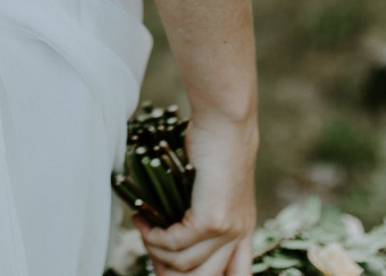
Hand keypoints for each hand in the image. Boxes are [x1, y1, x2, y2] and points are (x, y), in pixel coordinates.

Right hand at [132, 119, 256, 274]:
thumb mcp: (212, 186)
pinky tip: (143, 218)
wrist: (225, 125)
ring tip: (142, 227)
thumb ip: (199, 213)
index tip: (169, 268)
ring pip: (183, 264)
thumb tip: (166, 239)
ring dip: (155, 250)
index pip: (235, 275)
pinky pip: (174, 243)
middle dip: (170, 272)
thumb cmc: (214, 147)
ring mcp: (227, 230)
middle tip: (150, 254)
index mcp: (242, 230)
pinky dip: (153, 236)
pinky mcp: (211, 221)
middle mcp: (239, 235)